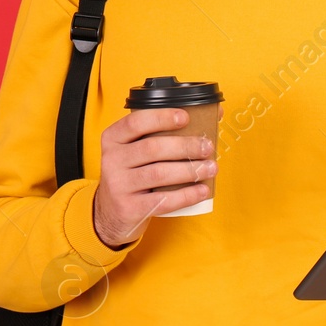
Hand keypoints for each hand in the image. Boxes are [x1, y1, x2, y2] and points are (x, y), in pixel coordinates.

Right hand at [92, 103, 222, 248]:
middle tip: (208, 147)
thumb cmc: (133, 172)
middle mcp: (111, 160)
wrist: (111, 211)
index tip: (185, 118)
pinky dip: (186, 195)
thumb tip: (214, 113)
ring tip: (211, 168)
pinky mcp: (129, 208)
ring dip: (190, 170)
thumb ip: (165, 132)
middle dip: (185, 146)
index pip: (135, 122)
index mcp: (113, 138)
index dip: (161, 118)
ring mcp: (118, 185)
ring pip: (159, 174)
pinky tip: (202, 190)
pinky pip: (163, 201)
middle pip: (152, 148)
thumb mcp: (136, 150)